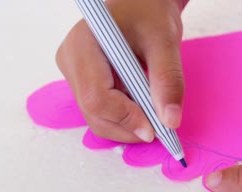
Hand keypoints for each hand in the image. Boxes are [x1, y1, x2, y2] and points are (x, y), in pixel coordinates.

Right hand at [56, 0, 188, 142]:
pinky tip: (142, 106)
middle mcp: (71, 62)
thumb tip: (170, 121)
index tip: (155, 128)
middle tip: (160, 128)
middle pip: (94, 113)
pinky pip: (101, 111)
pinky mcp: (84, 82)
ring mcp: (74, 74)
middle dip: (128, 127)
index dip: (125, 118)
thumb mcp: (164, 41)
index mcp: (82, 45)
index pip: (96, 96)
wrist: (139, 3)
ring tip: (153, 113)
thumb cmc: (148, 11)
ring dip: (128, 125)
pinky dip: (125, 118)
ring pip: (97, 117)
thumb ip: (168, 80)